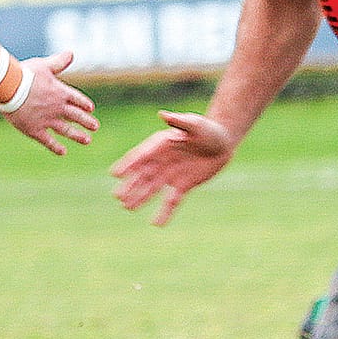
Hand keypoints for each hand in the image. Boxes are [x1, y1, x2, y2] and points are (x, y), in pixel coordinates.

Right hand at [2, 51, 98, 154]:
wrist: (9, 87)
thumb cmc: (24, 73)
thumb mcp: (44, 65)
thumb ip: (58, 62)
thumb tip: (71, 53)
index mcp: (60, 92)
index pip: (77, 99)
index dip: (84, 104)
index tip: (90, 109)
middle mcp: (57, 107)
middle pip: (76, 116)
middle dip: (87, 122)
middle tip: (95, 127)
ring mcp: (47, 120)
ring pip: (66, 130)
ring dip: (77, 135)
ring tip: (87, 140)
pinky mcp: (35, 130)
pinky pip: (48, 141)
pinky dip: (56, 147)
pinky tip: (63, 152)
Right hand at [110, 111, 233, 225]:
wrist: (222, 143)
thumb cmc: (207, 129)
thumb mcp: (194, 124)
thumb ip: (178, 122)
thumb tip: (163, 115)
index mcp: (160, 144)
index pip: (142, 155)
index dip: (128, 164)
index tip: (115, 173)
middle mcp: (161, 161)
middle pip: (143, 175)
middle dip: (131, 185)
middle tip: (117, 196)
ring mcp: (170, 174)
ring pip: (152, 188)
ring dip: (140, 198)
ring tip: (127, 208)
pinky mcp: (182, 186)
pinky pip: (171, 201)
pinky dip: (164, 212)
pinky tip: (156, 223)